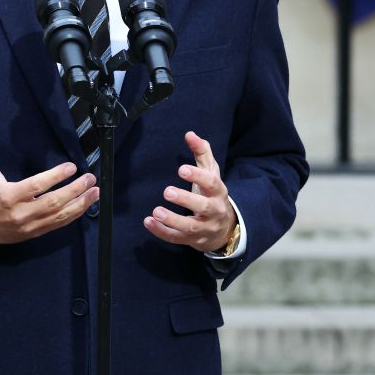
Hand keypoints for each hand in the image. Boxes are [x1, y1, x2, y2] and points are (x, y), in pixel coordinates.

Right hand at [0, 119, 98, 246]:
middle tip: (89, 178)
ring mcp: (30, 225)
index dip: (55, 177)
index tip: (71, 167)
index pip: (37, 186)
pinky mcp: (35, 232)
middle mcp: (22, 212)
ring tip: (94, 192)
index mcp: (9, 196)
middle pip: (53, 202)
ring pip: (59, 216)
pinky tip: (84, 206)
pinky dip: (73, 215)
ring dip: (80, 204)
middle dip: (74, 190)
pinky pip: (58, 225)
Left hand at [144, 131, 236, 251]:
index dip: (197, 176)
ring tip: (156, 211)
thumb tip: (190, 134)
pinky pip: (177, 238)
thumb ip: (202, 152)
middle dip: (185, 199)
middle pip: (203, 206)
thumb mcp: (211, 173)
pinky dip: (162, 232)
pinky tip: (148, 222)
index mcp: (218, 192)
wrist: (225, 229)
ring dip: (172, 220)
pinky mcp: (192, 240)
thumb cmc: (212, 195)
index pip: (211, 183)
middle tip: (167, 191)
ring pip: (189, 227)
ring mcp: (204, 228)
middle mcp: (213, 211)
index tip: (182, 169)